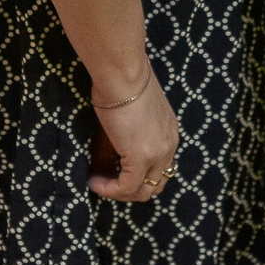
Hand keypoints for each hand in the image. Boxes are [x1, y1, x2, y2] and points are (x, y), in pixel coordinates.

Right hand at [88, 74, 179, 201]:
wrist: (122, 72)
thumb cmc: (122, 81)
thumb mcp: (132, 112)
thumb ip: (128, 134)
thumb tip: (110, 154)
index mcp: (170, 132)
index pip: (162, 167)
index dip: (140, 175)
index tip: (116, 171)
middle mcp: (169, 145)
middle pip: (156, 183)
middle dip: (132, 189)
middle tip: (109, 182)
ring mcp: (158, 153)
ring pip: (144, 191)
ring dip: (120, 192)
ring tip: (99, 183)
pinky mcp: (141, 158)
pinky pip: (126, 187)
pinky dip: (109, 189)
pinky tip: (94, 182)